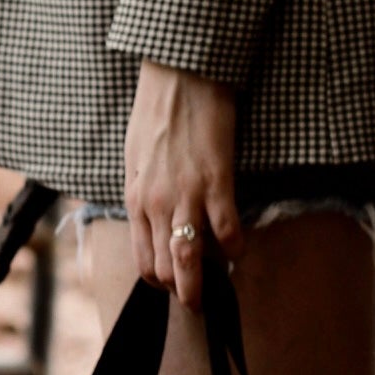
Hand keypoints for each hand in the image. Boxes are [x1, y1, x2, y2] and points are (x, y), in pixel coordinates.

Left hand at [124, 63, 242, 310]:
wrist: (179, 74)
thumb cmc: (155, 110)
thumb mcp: (135, 156)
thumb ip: (143, 190)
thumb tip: (150, 215)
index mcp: (135, 198)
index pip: (142, 258)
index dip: (159, 280)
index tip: (173, 284)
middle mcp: (156, 204)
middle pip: (164, 267)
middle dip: (180, 291)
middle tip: (196, 301)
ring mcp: (186, 196)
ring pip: (189, 259)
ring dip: (201, 284)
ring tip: (213, 295)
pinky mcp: (216, 182)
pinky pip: (226, 230)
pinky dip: (235, 247)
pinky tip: (239, 249)